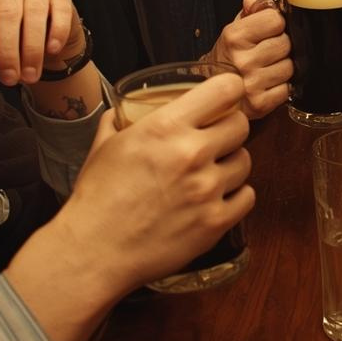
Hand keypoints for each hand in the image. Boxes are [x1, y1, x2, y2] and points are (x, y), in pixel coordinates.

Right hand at [52, 71, 253, 290]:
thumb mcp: (104, 146)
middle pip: (240, 125)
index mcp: (166, 127)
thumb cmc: (96, 198)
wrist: (94, 251)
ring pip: (245, 162)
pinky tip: (216, 199)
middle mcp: (192, 153)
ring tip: (209, 174)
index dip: (229, 90)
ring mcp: (207, 189)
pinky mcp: (216, 222)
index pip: (225, 89)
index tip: (225, 98)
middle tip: (214, 140)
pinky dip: (235, 196)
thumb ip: (120, 121)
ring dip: (230, 164)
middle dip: (228, 129)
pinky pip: (247, 196)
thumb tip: (123, 110)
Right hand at [209, 0, 291, 118]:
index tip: (270, 29)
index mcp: (235, 37)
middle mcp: (242, 60)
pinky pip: (287, 89)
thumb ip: (250, 12)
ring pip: (290, 67)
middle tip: (269, 51)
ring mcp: (251, 84)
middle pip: (286, 43)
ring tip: (268, 68)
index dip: (276, 23)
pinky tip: (268, 84)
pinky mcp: (260, 104)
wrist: (211, 92)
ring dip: (283, 67)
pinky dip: (282, 87)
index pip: (276, 19)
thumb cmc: (227, 58)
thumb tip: (260, 1)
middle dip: (282, 46)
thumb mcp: (233, 31)